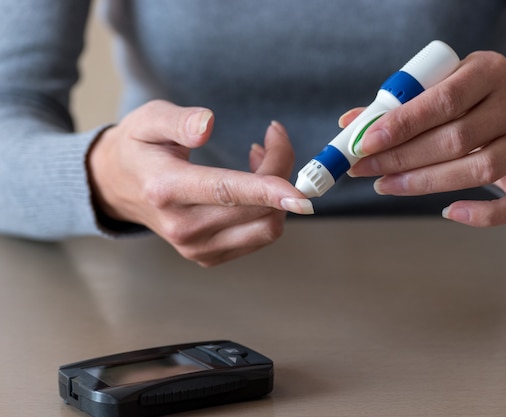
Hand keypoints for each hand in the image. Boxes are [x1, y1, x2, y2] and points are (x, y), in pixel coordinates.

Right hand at [88, 100, 311, 266]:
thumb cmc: (138, 148)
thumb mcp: (147, 120)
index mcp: (166, 189)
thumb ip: (179, 121)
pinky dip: (269, 210)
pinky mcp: (209, 256)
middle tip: (274, 136)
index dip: (266, 190)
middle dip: (281, 171)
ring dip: (279, 194)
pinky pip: (258, 237)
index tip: (299, 193)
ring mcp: (196, 247)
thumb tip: (207, 126)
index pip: (225, 191)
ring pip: (265, 228)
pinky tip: (254, 185)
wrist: (118, 187)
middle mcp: (182, 227)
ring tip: (261, 158)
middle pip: (256, 209)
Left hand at [345, 51, 505, 226]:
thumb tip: (349, 124)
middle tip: (364, 168)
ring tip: (385, 185)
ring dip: (425, 183)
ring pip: (480, 170)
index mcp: (489, 71)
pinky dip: (483, 214)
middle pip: (457, 139)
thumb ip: (396, 106)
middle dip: (402, 157)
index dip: (402, 124)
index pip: (444, 100)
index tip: (365, 143)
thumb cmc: (463, 101)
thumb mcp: (434, 88)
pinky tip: (448, 212)